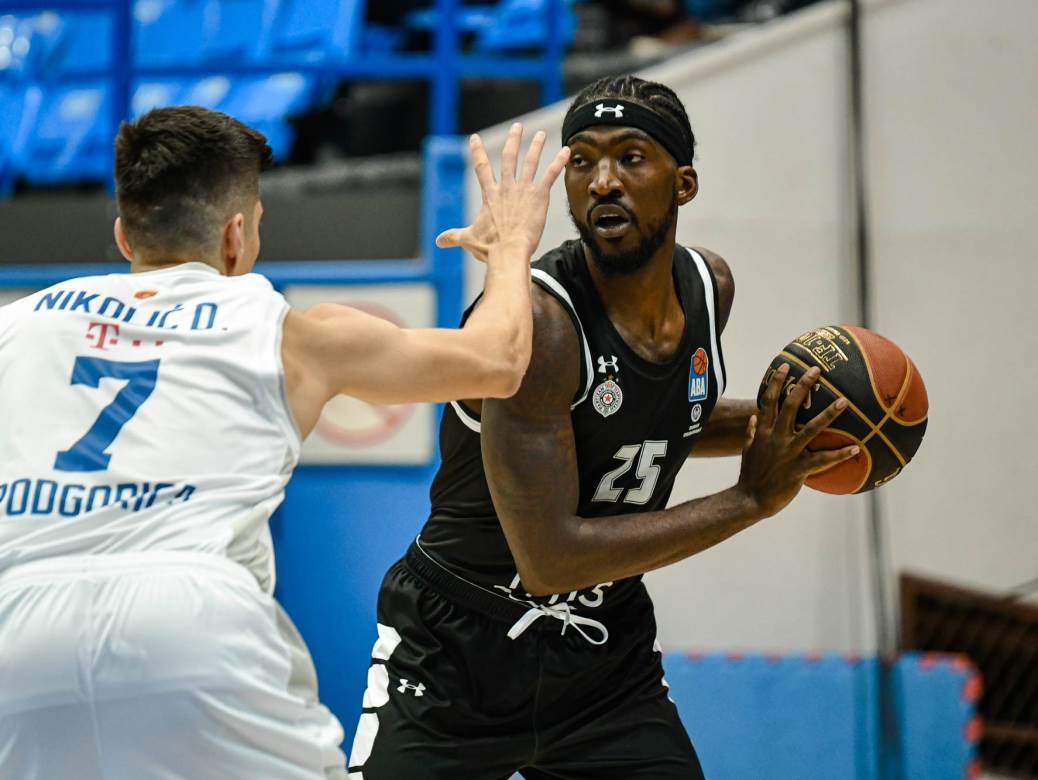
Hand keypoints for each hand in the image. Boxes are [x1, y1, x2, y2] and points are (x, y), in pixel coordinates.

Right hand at [436, 123, 569, 262]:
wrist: (508, 251)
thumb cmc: (489, 247)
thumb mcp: (468, 239)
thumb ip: (453, 237)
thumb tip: (437, 242)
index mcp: (490, 195)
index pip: (481, 168)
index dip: (477, 152)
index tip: (475, 138)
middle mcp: (506, 187)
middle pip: (509, 157)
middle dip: (513, 140)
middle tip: (517, 126)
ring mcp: (523, 190)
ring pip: (530, 162)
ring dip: (536, 147)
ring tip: (541, 135)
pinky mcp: (539, 196)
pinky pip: (550, 175)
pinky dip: (559, 162)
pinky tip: (567, 151)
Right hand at [735, 364, 859, 518]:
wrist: (750, 499)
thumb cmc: (750, 475)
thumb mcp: (747, 451)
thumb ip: (751, 433)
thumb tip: (753, 417)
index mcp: (764, 431)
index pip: (769, 400)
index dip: (777, 382)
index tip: (786, 367)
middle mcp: (776, 437)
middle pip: (790, 405)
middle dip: (803, 385)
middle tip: (817, 370)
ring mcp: (788, 452)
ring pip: (811, 428)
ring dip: (828, 413)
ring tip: (844, 401)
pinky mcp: (798, 469)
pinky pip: (823, 459)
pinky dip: (839, 454)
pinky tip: (855, 448)